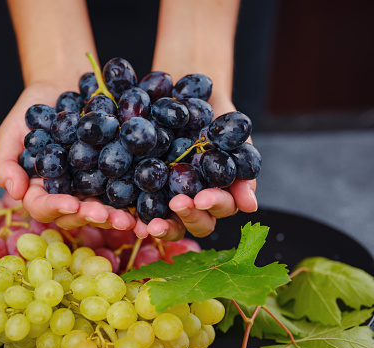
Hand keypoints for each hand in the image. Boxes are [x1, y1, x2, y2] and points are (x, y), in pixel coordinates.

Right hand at [0, 82, 135, 230]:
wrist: (64, 86)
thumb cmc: (34, 110)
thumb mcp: (12, 131)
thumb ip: (5, 162)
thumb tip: (13, 191)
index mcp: (39, 189)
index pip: (42, 207)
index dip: (56, 208)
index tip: (72, 203)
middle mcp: (65, 194)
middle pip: (76, 216)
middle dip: (91, 218)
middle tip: (108, 216)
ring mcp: (90, 188)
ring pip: (101, 211)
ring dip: (114, 218)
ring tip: (129, 220)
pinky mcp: (112, 177)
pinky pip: (122, 193)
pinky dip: (132, 203)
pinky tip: (144, 208)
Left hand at [132, 97, 257, 240]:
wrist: (185, 93)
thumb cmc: (214, 116)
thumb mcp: (231, 135)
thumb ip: (243, 167)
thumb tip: (250, 206)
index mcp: (217, 191)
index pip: (219, 208)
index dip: (213, 205)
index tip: (202, 197)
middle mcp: (193, 200)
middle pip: (195, 223)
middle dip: (188, 217)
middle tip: (178, 204)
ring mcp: (167, 197)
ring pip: (168, 223)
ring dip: (161, 227)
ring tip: (149, 226)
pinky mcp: (140, 188)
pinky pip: (136, 206)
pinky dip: (131, 215)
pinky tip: (125, 217)